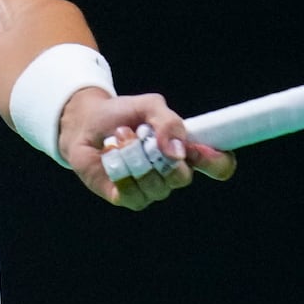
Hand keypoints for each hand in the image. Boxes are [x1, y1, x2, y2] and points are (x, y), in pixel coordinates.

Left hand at [59, 91, 236, 210]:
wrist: (85, 122)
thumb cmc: (121, 114)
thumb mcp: (149, 106)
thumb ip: (169, 122)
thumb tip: (177, 152)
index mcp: (185, 151)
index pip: (219, 166)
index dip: (217, 162)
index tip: (198, 150)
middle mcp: (171, 173)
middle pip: (182, 178)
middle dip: (160, 155)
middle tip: (140, 134)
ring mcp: (150, 188)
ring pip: (155, 186)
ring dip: (134, 158)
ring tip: (119, 138)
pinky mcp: (127, 197)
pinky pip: (132, 195)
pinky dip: (119, 172)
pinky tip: (110, 157)